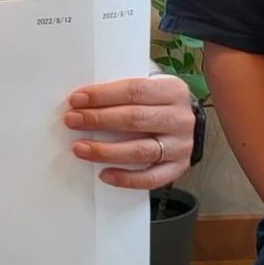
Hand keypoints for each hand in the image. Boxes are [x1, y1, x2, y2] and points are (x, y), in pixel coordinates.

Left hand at [64, 76, 193, 189]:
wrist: (190, 123)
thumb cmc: (159, 103)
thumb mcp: (149, 86)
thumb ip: (123, 90)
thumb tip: (85, 99)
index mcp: (172, 90)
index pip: (134, 90)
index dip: (103, 95)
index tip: (77, 99)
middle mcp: (179, 118)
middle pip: (135, 119)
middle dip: (99, 119)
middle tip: (73, 121)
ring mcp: (180, 145)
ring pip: (140, 150)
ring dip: (106, 151)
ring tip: (81, 148)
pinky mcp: (177, 167)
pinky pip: (150, 178)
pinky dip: (125, 178)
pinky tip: (104, 174)